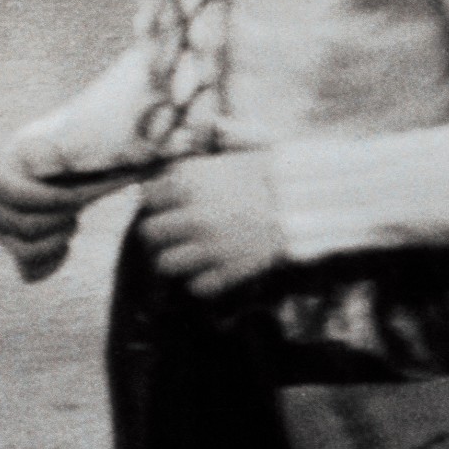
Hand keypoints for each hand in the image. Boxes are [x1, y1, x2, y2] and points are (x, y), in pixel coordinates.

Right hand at [0, 137, 123, 282]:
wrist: (77, 165)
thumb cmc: (77, 152)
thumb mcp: (74, 139)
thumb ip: (60, 146)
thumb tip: (43, 165)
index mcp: (1, 173)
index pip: (8, 191)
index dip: (45, 198)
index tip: (76, 196)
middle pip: (23, 226)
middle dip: (59, 219)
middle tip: (78, 205)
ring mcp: (4, 232)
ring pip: (23, 252)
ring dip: (56, 240)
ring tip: (72, 223)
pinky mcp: (18, 251)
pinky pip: (29, 272)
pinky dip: (52, 263)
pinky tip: (65, 245)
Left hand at [137, 152, 283, 296]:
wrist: (300, 199)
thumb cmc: (261, 174)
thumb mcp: (218, 162)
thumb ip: (184, 174)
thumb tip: (157, 188)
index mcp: (188, 185)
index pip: (147, 199)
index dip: (156, 201)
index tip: (165, 204)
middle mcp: (193, 217)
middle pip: (149, 234)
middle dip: (157, 233)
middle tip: (170, 233)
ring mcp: (210, 247)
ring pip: (165, 264)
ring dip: (173, 258)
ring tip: (186, 253)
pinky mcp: (229, 271)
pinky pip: (196, 286)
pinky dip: (199, 280)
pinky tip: (208, 267)